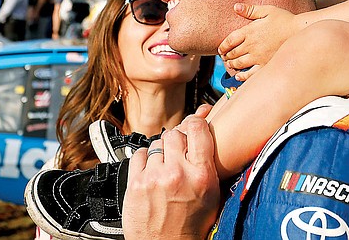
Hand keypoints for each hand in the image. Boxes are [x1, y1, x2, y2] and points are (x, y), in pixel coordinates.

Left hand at [122, 116, 219, 238]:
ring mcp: (154, 178)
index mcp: (201, 175)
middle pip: (175, 134)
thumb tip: (204, 129)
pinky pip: (140, 154)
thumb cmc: (191, 224)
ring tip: (166, 167)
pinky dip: (145, 159)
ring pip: (157, 143)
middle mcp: (177, 173)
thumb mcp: (212, 194)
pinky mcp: (135, 184)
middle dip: (177, 140)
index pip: (197, 129)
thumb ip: (207, 163)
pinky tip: (151, 171)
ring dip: (162, 151)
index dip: (196, 123)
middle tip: (179, 152)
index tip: (194, 125)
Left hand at [218, 4, 301, 79]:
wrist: (300, 31)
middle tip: (224, 57)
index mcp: (250, 31)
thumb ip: (250, 10)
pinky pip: (250, 73)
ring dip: (231, 64)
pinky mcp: (266, 64)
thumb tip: (235, 7)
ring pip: (239, 63)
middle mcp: (252, 45)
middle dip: (226, 55)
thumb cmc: (284, 19)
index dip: (223, 46)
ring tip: (230, 64)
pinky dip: (242, 76)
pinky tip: (238, 75)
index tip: (221, 49)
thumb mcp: (267, 10)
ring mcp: (258, 56)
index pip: (230, 40)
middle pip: (232, 53)